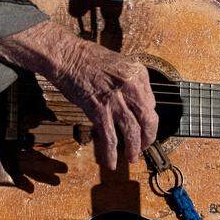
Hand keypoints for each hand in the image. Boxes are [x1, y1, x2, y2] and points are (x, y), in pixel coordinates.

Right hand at [0, 20, 157, 169]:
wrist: (68, 57)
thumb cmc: (90, 59)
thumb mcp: (121, 65)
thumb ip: (132, 84)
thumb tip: (138, 105)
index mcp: (139, 75)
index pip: (151, 104)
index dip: (149, 120)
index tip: (145, 128)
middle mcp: (131, 87)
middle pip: (148, 119)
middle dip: (148, 137)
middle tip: (144, 146)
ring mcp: (116, 100)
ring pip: (132, 131)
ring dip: (134, 148)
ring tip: (132, 157)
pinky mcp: (99, 111)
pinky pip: (109, 137)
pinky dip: (110, 153)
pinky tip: (110, 162)